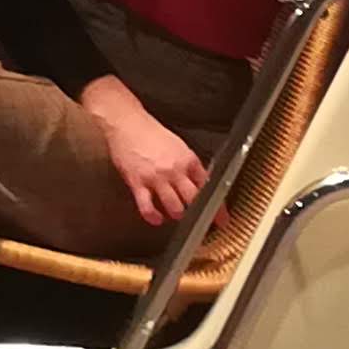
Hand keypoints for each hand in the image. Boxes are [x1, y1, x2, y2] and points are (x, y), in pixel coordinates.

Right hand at [83, 79, 207, 230]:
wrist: (128, 124)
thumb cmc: (151, 133)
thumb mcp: (179, 146)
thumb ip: (189, 165)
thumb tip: (200, 182)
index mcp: (187, 160)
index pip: (207, 187)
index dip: (217, 206)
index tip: (221, 218)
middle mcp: (174, 170)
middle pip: (194, 200)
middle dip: (200, 215)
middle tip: (202, 224)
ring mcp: (156, 178)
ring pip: (174, 207)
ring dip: (177, 215)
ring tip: (176, 215)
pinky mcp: (138, 183)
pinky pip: (147, 207)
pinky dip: (153, 217)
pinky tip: (156, 218)